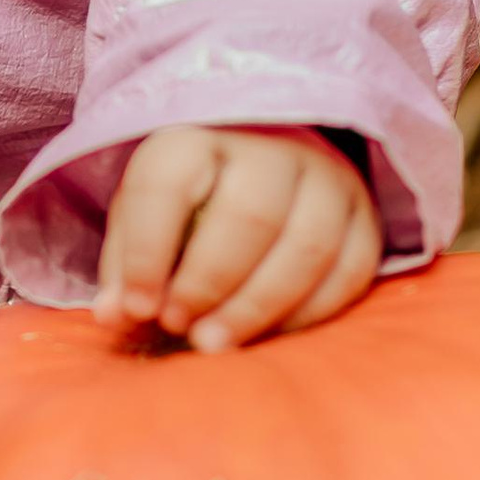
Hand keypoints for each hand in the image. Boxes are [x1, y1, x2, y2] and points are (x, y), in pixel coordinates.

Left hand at [97, 125, 381, 351]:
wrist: (269, 155)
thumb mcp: (146, 214)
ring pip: (307, 246)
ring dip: (259, 306)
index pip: (168, 186)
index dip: (148, 253)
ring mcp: (326, 176)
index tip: (137, 308)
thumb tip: (114, 315)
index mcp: (196, 136)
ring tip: (216, 344)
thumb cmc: (191, 196)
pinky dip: (310, 313)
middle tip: (180, 328)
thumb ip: (127, 264)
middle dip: (209, 283)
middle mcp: (269, 146)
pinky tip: (271, 336)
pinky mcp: (365, 212)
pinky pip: (351, 269)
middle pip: (249, 216)